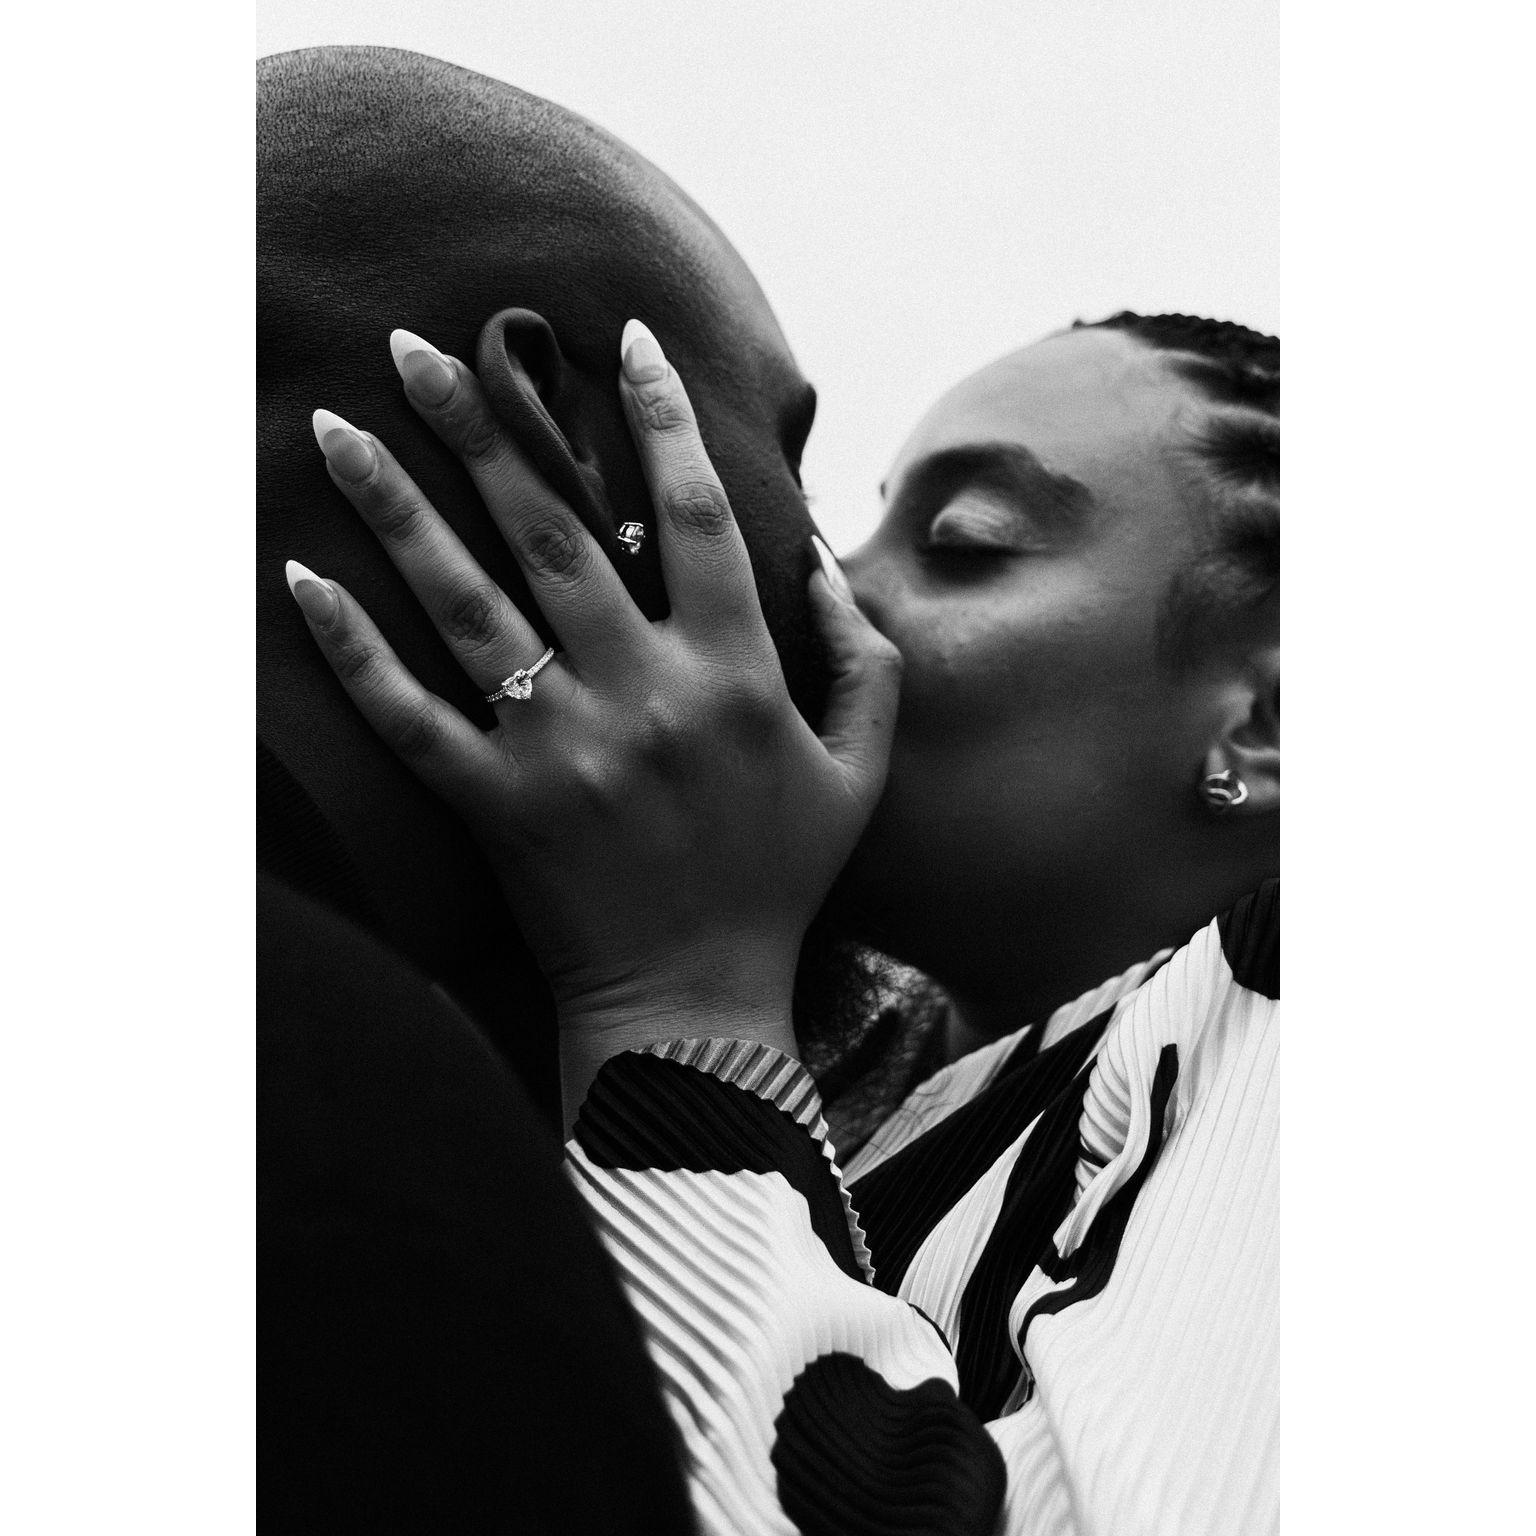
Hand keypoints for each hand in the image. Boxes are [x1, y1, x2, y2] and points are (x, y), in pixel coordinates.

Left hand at [288, 321, 901, 1113]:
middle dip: (487, 426)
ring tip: (337, 427)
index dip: (659, 418)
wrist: (695, 1006)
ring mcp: (560, 750)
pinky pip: (411, 717)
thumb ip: (861, 657)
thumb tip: (817, 555)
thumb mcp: (857, 769)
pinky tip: (299, 579)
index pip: (693, 517)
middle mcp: (643, 697)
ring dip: (396, 508)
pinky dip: (353, 650)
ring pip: (466, 606)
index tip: (620, 338)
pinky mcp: (495, 805)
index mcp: (736, 676)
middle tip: (421, 342)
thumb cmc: (780, 880)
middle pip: (554, 533)